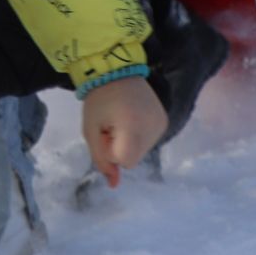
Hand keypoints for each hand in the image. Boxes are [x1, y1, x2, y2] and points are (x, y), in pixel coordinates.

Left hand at [81, 74, 166, 188]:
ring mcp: (162, 123)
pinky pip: (149, 141)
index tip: (104, 131)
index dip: (110, 150)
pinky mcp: (165, 120)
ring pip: (141, 152)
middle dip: (119, 148)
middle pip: (133, 158)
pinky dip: (138, 136)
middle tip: (111, 125)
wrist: (116, 69)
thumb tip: (114, 185)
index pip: (124, 160)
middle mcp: (153, 127)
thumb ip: (100, 159)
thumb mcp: (91, 129)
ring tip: (121, 119)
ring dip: (129, 142)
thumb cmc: (98, 99)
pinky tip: (132, 118)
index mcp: (133, 126)